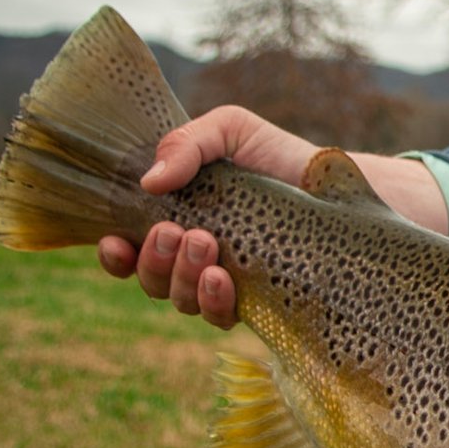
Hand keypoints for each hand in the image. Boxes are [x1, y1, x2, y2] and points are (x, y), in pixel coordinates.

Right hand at [97, 106, 316, 329]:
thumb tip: (150, 181)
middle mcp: (194, 258)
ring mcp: (224, 282)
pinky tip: (222, 278)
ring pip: (181, 300)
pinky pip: (221, 316)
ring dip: (183, 277)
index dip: (115, 256)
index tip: (115, 241)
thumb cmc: (274, 154)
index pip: (128, 250)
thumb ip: (187, 144)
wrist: (334, 181)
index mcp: (175, 220)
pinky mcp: (256, 301)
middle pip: (151, 279)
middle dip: (155, 259)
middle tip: (176, 231)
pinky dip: (214, 301)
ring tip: (205, 243)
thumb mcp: (230, 130)